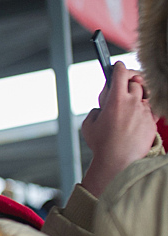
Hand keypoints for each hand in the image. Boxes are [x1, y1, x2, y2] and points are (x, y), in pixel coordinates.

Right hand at [81, 61, 156, 196]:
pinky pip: (150, 110)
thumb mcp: (89, 125)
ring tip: (127, 109)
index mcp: (116, 99)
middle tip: (121, 91)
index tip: (117, 67)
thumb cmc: (102, 145)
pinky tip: (134, 121)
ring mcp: (144, 111)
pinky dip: (143, 112)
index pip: (120, 73)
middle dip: (128, 84)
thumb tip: (101, 109)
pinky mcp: (152, 121)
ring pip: (144, 96)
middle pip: (135, 82)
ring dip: (136, 99)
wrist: (119, 162)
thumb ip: (95, 111)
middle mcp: (133, 102)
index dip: (118, 68)